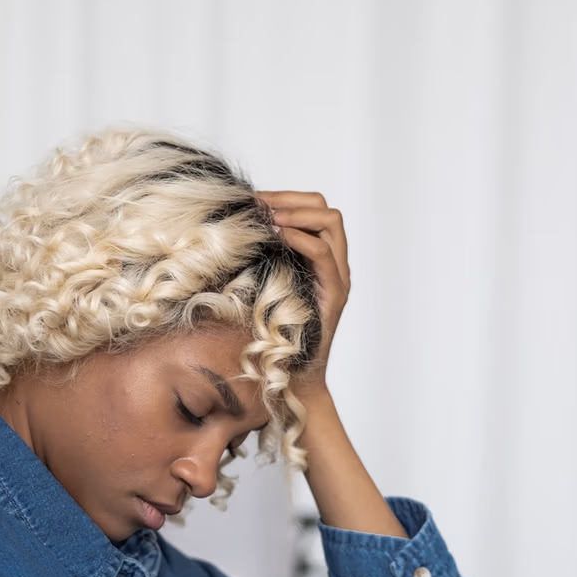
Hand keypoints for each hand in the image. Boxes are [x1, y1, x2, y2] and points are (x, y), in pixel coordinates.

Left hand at [258, 192, 349, 389]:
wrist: (294, 378)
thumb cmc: (275, 337)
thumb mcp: (266, 288)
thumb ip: (265, 261)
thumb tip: (238, 231)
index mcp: (321, 261)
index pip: (314, 211)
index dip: (286, 198)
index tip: (254, 200)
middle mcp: (335, 265)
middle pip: (326, 209)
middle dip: (291, 199)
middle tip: (259, 204)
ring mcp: (338, 279)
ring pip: (331, 222)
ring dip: (296, 212)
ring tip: (269, 217)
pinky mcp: (334, 295)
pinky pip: (323, 254)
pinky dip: (301, 238)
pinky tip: (278, 236)